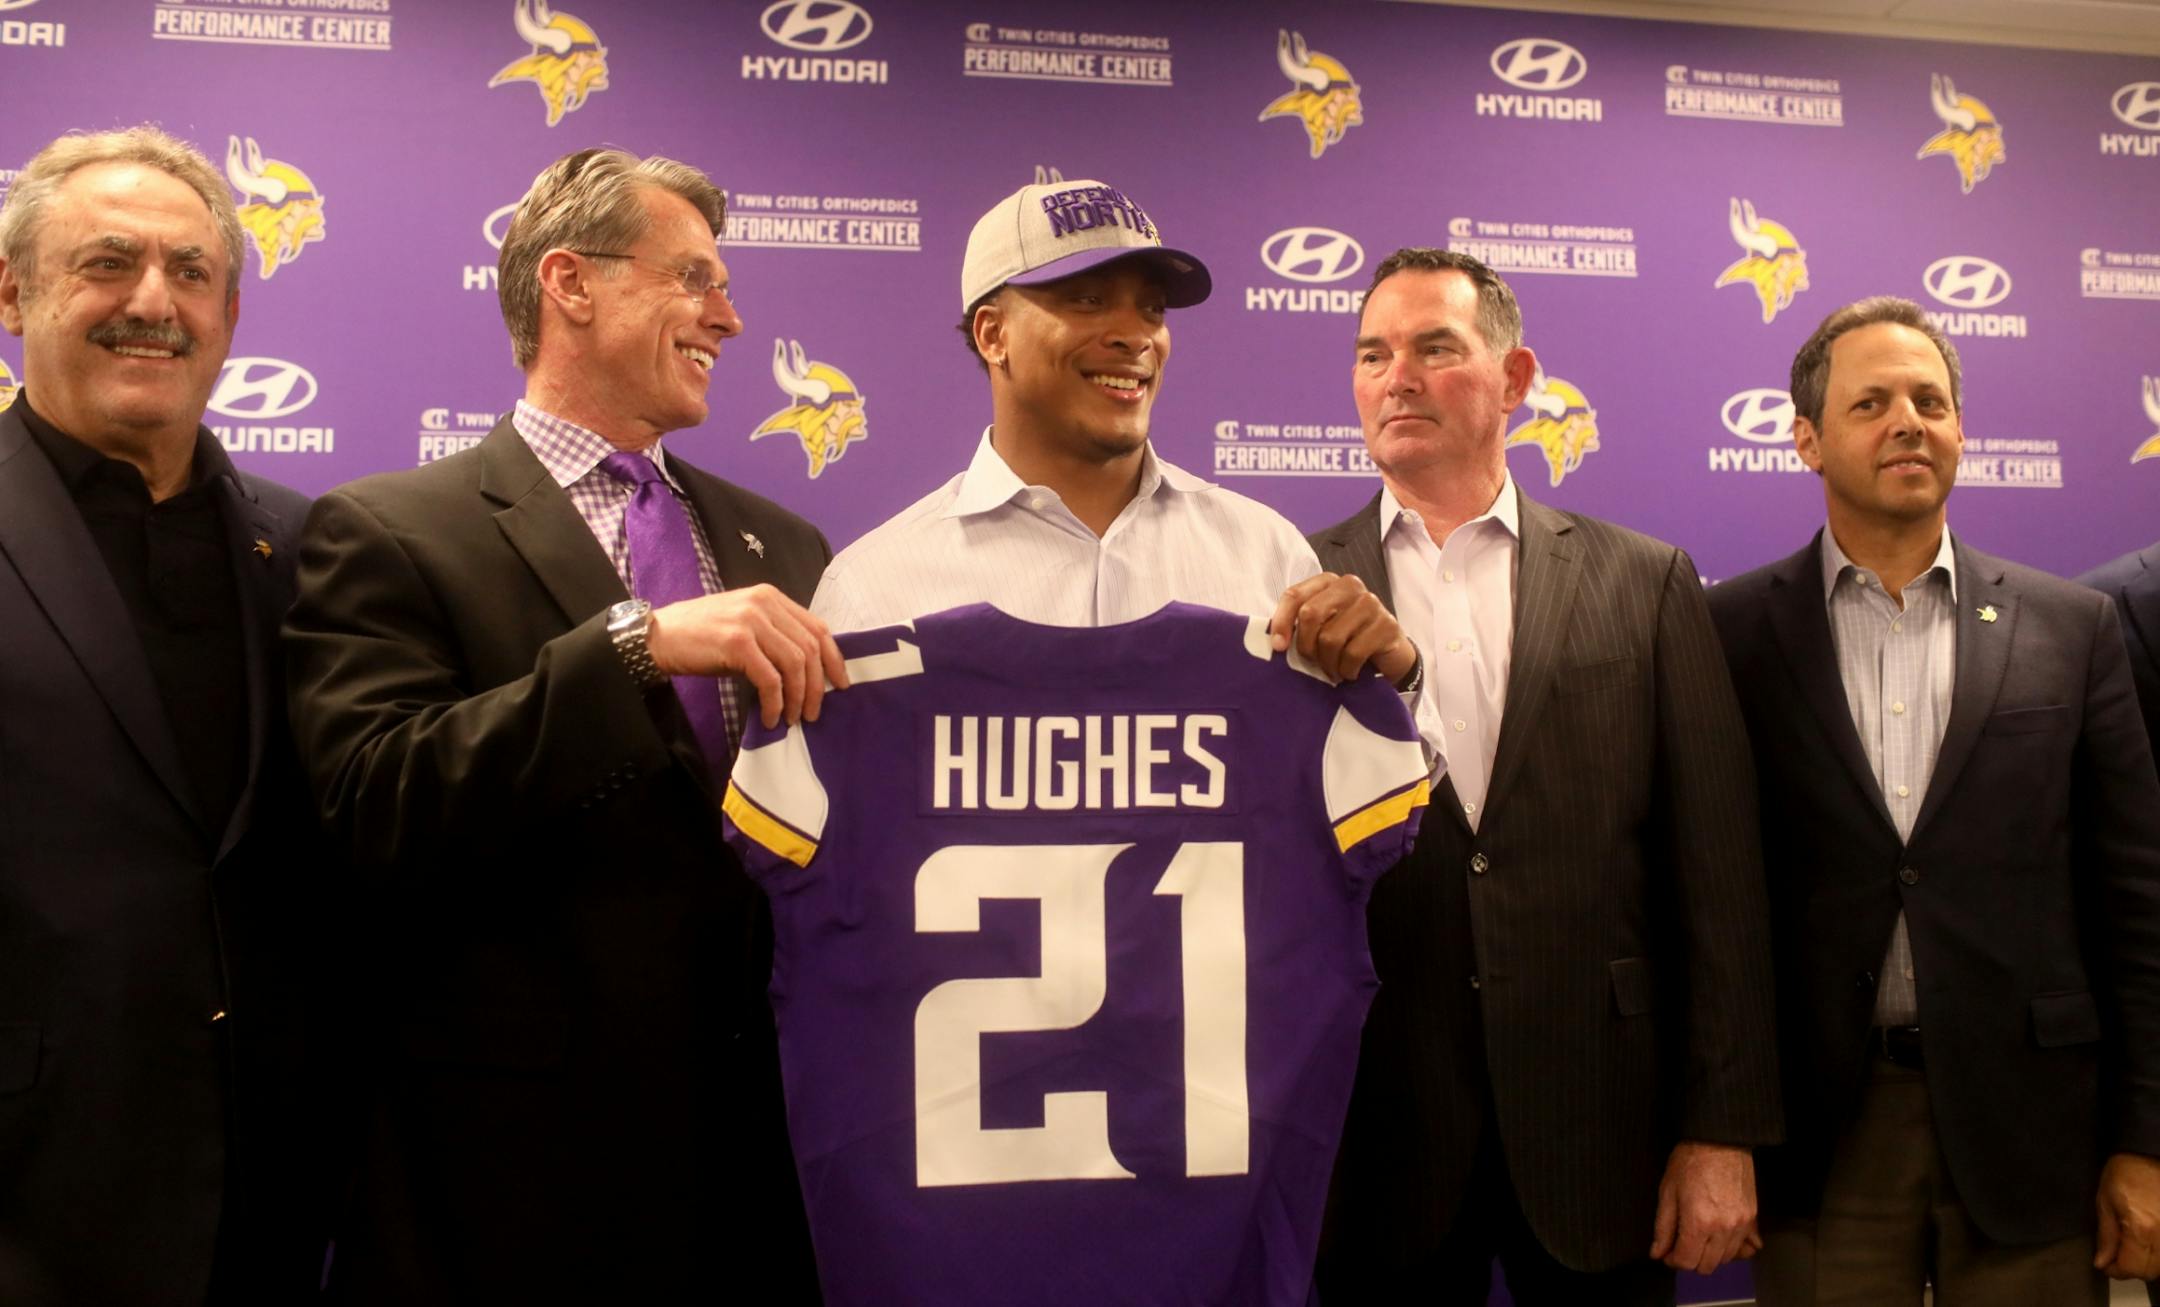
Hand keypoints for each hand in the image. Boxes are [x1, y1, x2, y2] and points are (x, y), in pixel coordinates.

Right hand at [645, 584, 848, 727]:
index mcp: (771, 597)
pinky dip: (776, 702)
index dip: (833, 659)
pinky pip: (770, 678)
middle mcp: (764, 603)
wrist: (658, 636)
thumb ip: (775, 636)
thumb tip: (807, 672)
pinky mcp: (736, 642)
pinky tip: (771, 717)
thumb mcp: (745, 626)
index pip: (817, 628)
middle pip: (810, 648)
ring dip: (797, 698)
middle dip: (817, 686)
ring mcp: (750, 621)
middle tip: (812, 713)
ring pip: (794, 664)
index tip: (840, 684)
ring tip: (792, 718)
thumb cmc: (701, 636)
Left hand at [1268, 573, 1417, 684]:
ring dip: (1328, 663)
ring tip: (1333, 669)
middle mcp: (1350, 586)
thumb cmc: (1348, 639)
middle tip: (1313, 661)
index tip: (1278, 647)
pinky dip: (1346, 670)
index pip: (1294, 595)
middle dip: (1306, 646)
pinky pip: (1353, 653)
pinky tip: (1349, 672)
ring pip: (1331, 638)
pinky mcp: (1387, 625)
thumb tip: (1276, 642)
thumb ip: (1300, 624)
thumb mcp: (1321, 627)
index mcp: (1328, 582)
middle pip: (1311, 615)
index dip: (1282, 622)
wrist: (1389, 654)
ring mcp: (1371, 603)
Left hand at [1650, 1141, 1759, 1273]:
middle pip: (1708, 1266)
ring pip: (1726, 1259)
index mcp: (1699, 1223)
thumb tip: (1657, 1253)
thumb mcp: (1667, 1192)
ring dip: (1710, 1255)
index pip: (1687, 1262)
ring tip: (1698, 1239)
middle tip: (1681, 1245)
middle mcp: (1724, 1229)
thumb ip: (1663, 1227)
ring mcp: (1742, 1225)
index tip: (1667, 1253)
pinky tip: (1720, 1238)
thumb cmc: (1689, 1161)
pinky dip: (1733, 1249)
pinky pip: (1746, 1247)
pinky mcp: (1753, 1218)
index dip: (1673, 1261)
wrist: (1719, 1140)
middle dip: (1691, 1260)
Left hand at [2095, 1152, 2159, 1279]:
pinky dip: (2156, 1254)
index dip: (2115, 1270)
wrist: (2154, 1153)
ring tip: (2130, 1246)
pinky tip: (2145, 1241)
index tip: (2104, 1263)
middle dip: (2130, 1268)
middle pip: (2149, 1271)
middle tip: (2115, 1255)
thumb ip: (2105, 1234)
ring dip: (2145, 1262)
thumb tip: (2101, 1262)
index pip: (2131, 1268)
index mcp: (2142, 1229)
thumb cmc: (2127, 1172)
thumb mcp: (2105, 1200)